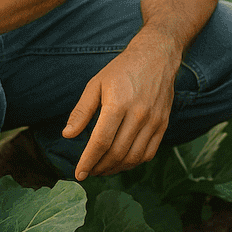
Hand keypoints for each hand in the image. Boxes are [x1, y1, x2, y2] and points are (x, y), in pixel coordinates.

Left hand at [62, 35, 178, 178]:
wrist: (156, 57)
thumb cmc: (121, 70)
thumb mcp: (95, 84)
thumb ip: (82, 111)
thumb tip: (67, 135)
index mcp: (118, 104)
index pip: (101, 142)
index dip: (88, 161)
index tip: (79, 174)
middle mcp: (139, 114)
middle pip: (117, 153)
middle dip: (100, 168)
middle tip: (89, 172)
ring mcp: (154, 120)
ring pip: (133, 157)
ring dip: (116, 168)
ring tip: (103, 169)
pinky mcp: (163, 123)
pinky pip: (149, 152)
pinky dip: (134, 163)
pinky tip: (122, 162)